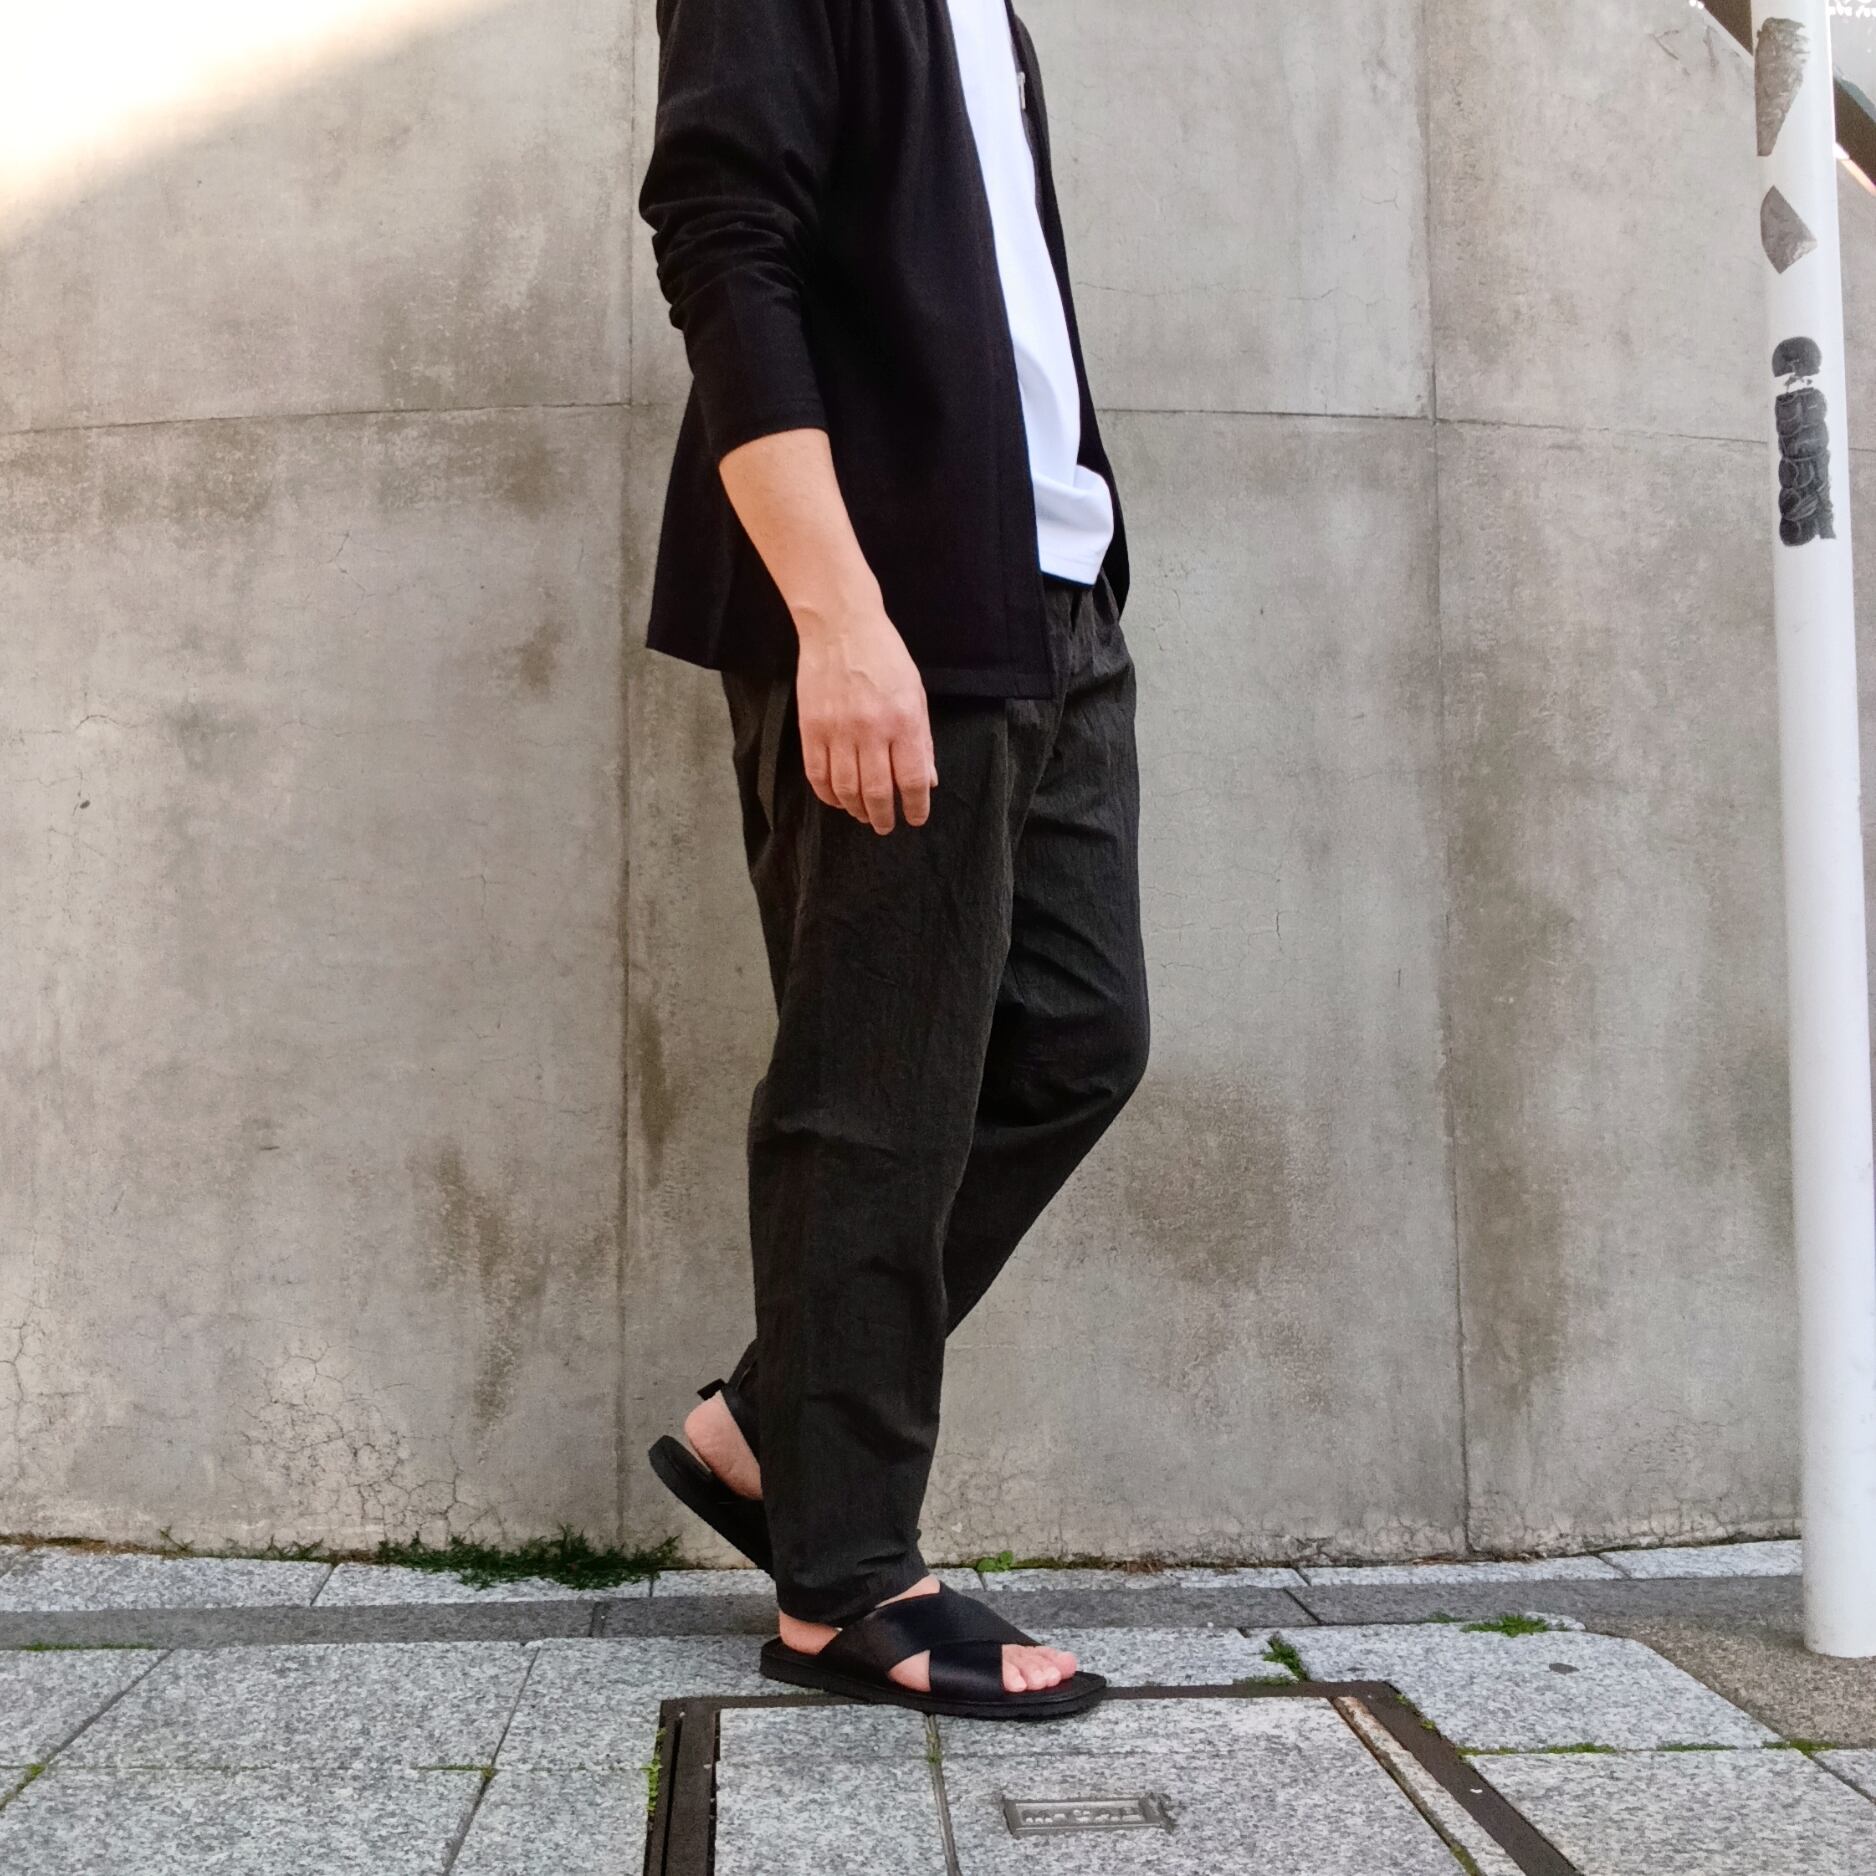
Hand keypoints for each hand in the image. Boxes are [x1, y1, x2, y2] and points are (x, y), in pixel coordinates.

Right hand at [793, 594, 936, 833]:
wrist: (840, 627)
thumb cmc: (885, 658)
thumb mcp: (916, 695)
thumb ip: (922, 740)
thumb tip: (928, 781)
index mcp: (903, 721)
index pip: (913, 779)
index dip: (915, 807)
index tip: (914, 818)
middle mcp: (871, 730)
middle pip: (877, 792)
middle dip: (883, 817)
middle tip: (885, 825)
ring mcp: (838, 731)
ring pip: (846, 790)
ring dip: (856, 809)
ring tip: (863, 814)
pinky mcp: (811, 728)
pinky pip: (817, 775)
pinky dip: (828, 794)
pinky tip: (838, 799)